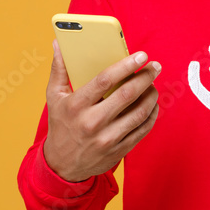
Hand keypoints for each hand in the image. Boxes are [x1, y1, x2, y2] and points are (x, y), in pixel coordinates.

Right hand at [42, 39, 160, 182]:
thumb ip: (59, 69)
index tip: (141, 55)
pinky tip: (152, 104)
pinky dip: (152, 114)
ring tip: (153, 84)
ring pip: (139, 112)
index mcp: (76, 106)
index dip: (126, 65)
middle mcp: (92, 122)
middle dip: (146, 77)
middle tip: (155, 66)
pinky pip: (143, 129)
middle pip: (127, 95)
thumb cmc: (60, 125)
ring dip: (151, 95)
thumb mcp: (54, 97)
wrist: (62, 166)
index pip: (105, 80)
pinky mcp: (119, 150)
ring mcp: (107, 138)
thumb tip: (59, 44)